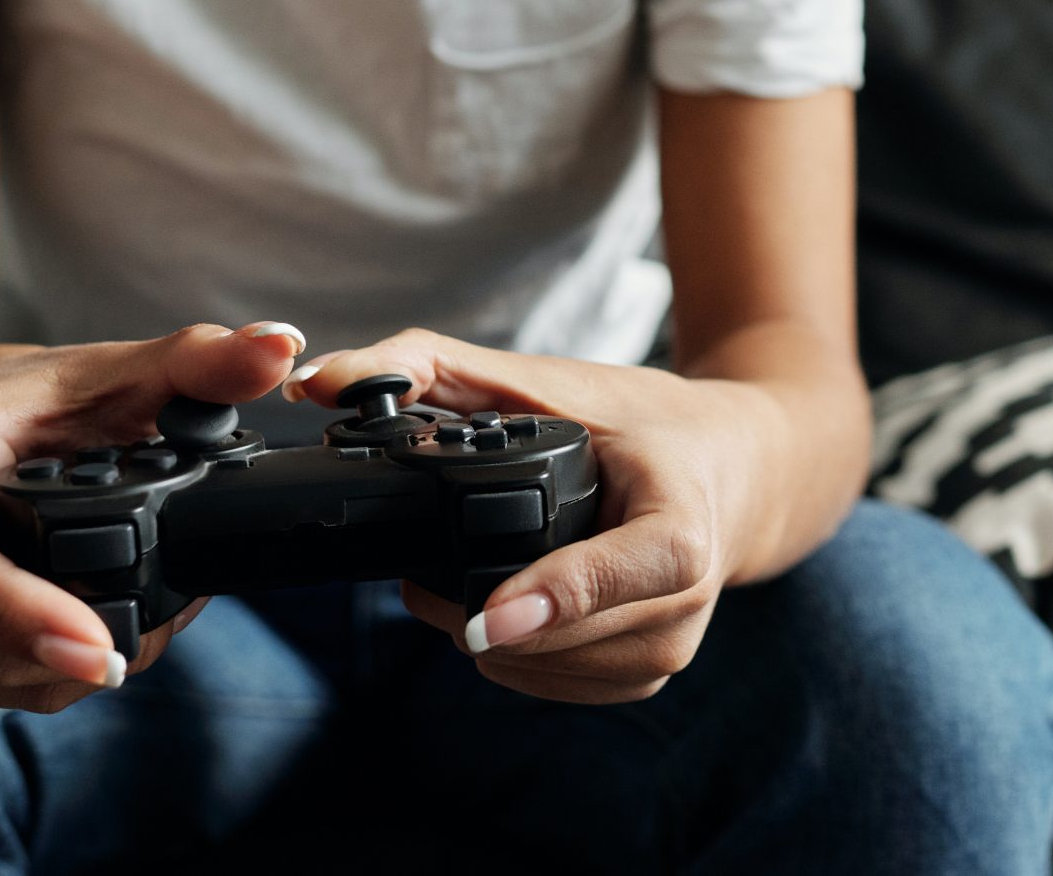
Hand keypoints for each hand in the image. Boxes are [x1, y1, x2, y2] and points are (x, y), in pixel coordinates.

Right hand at [0, 321, 305, 711]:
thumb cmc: (38, 401)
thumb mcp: (119, 369)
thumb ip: (201, 361)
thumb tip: (277, 348)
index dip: (12, 612)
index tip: (97, 647)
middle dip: (72, 647)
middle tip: (165, 623)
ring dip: (70, 666)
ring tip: (144, 617)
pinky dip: (52, 673)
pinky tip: (99, 633)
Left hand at [290, 332, 782, 704]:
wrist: (734, 468)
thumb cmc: (643, 422)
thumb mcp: (549, 378)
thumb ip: (431, 366)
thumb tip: (318, 381)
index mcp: (683, 520)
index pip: (617, 573)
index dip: (548, 597)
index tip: (481, 617)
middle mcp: (684, 599)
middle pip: (551, 636)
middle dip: (470, 606)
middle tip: (424, 560)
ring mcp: (669, 649)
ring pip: (534, 670)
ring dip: (481, 632)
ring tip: (468, 571)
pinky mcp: (647, 678)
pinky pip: (544, 686)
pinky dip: (508, 652)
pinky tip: (505, 602)